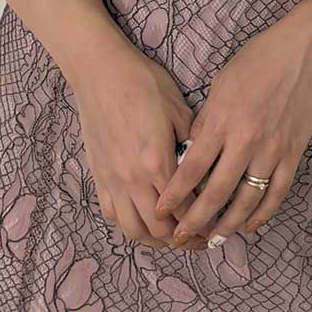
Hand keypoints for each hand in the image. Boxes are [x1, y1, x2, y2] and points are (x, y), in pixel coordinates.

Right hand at [72, 48, 193, 245]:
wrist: (101, 71)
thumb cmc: (143, 83)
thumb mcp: (179, 109)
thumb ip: (193, 143)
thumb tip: (205, 165)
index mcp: (158, 162)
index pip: (184, 209)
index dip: (201, 223)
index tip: (213, 226)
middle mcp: (133, 179)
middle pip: (159, 230)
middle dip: (180, 239)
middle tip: (196, 237)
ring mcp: (112, 179)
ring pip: (132, 229)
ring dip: (153, 239)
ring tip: (169, 236)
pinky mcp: (98, 175)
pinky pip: (110, 213)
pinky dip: (126, 222)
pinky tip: (140, 216)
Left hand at [151, 10, 311, 247]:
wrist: (305, 51)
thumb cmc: (259, 59)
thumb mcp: (221, 83)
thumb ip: (206, 119)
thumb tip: (192, 148)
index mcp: (222, 120)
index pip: (191, 167)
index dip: (174, 194)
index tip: (160, 212)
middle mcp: (245, 140)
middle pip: (216, 192)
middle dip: (196, 220)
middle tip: (181, 238)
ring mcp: (272, 149)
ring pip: (247, 199)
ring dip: (229, 224)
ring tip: (214, 239)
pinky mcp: (293, 153)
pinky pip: (277, 191)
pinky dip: (264, 212)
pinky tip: (251, 225)